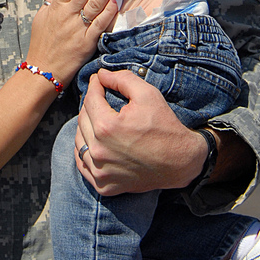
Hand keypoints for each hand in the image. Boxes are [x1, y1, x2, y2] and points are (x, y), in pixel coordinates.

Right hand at [26, 0, 115, 87]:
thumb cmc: (42, 42)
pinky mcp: (87, 42)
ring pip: (95, 4)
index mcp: (56, 7)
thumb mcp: (42, 16)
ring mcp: (78, 28)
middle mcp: (67, 15)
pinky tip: (116, 0)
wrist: (43, 70)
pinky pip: (100, 24)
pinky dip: (108, 12)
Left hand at [73, 69, 205, 195]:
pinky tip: (94, 142)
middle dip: (91, 105)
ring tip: (97, 118)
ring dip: (85, 127)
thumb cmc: (165, 126)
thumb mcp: (147, 94)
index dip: (95, 85)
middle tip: (101, 97)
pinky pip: (82, 165)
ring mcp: (99, 171)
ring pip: (79, 141)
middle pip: (82, 119)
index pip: (90, 99)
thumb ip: (122, 79)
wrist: (180, 162)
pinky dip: (85, 152)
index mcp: (106, 127)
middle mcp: (99, 150)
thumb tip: (101, 74)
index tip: (99, 79)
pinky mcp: (103, 185)